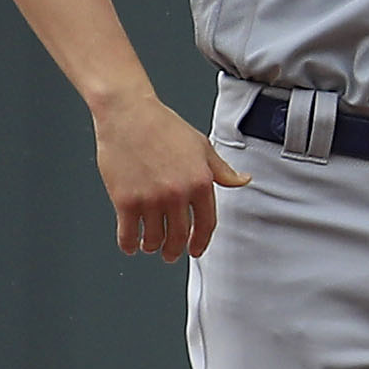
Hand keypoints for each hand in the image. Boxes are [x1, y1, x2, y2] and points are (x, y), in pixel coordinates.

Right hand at [94, 93, 249, 261]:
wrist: (128, 114)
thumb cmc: (163, 126)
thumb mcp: (202, 146)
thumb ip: (222, 170)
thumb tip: (243, 180)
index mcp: (200, 182)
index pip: (207, 224)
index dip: (201, 242)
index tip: (195, 250)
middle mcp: (177, 193)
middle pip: (179, 237)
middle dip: (175, 250)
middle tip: (170, 254)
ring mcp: (151, 199)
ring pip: (153, 239)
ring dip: (152, 247)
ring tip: (150, 245)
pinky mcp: (125, 201)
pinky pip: (128, 234)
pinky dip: (129, 244)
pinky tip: (130, 244)